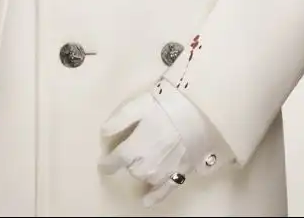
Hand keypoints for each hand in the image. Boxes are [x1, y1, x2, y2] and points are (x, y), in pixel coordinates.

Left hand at [98, 82, 226, 206]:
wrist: (200, 110)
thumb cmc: (167, 103)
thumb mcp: (138, 104)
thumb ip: (119, 120)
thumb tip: (104, 133)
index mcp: (134, 147)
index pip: (116, 159)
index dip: (108, 162)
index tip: (103, 163)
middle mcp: (147, 164)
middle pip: (131, 168)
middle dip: (129, 160)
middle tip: (132, 147)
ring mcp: (164, 171)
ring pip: (146, 177)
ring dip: (141, 170)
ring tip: (142, 159)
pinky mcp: (180, 172)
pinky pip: (164, 191)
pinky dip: (154, 196)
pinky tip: (147, 200)